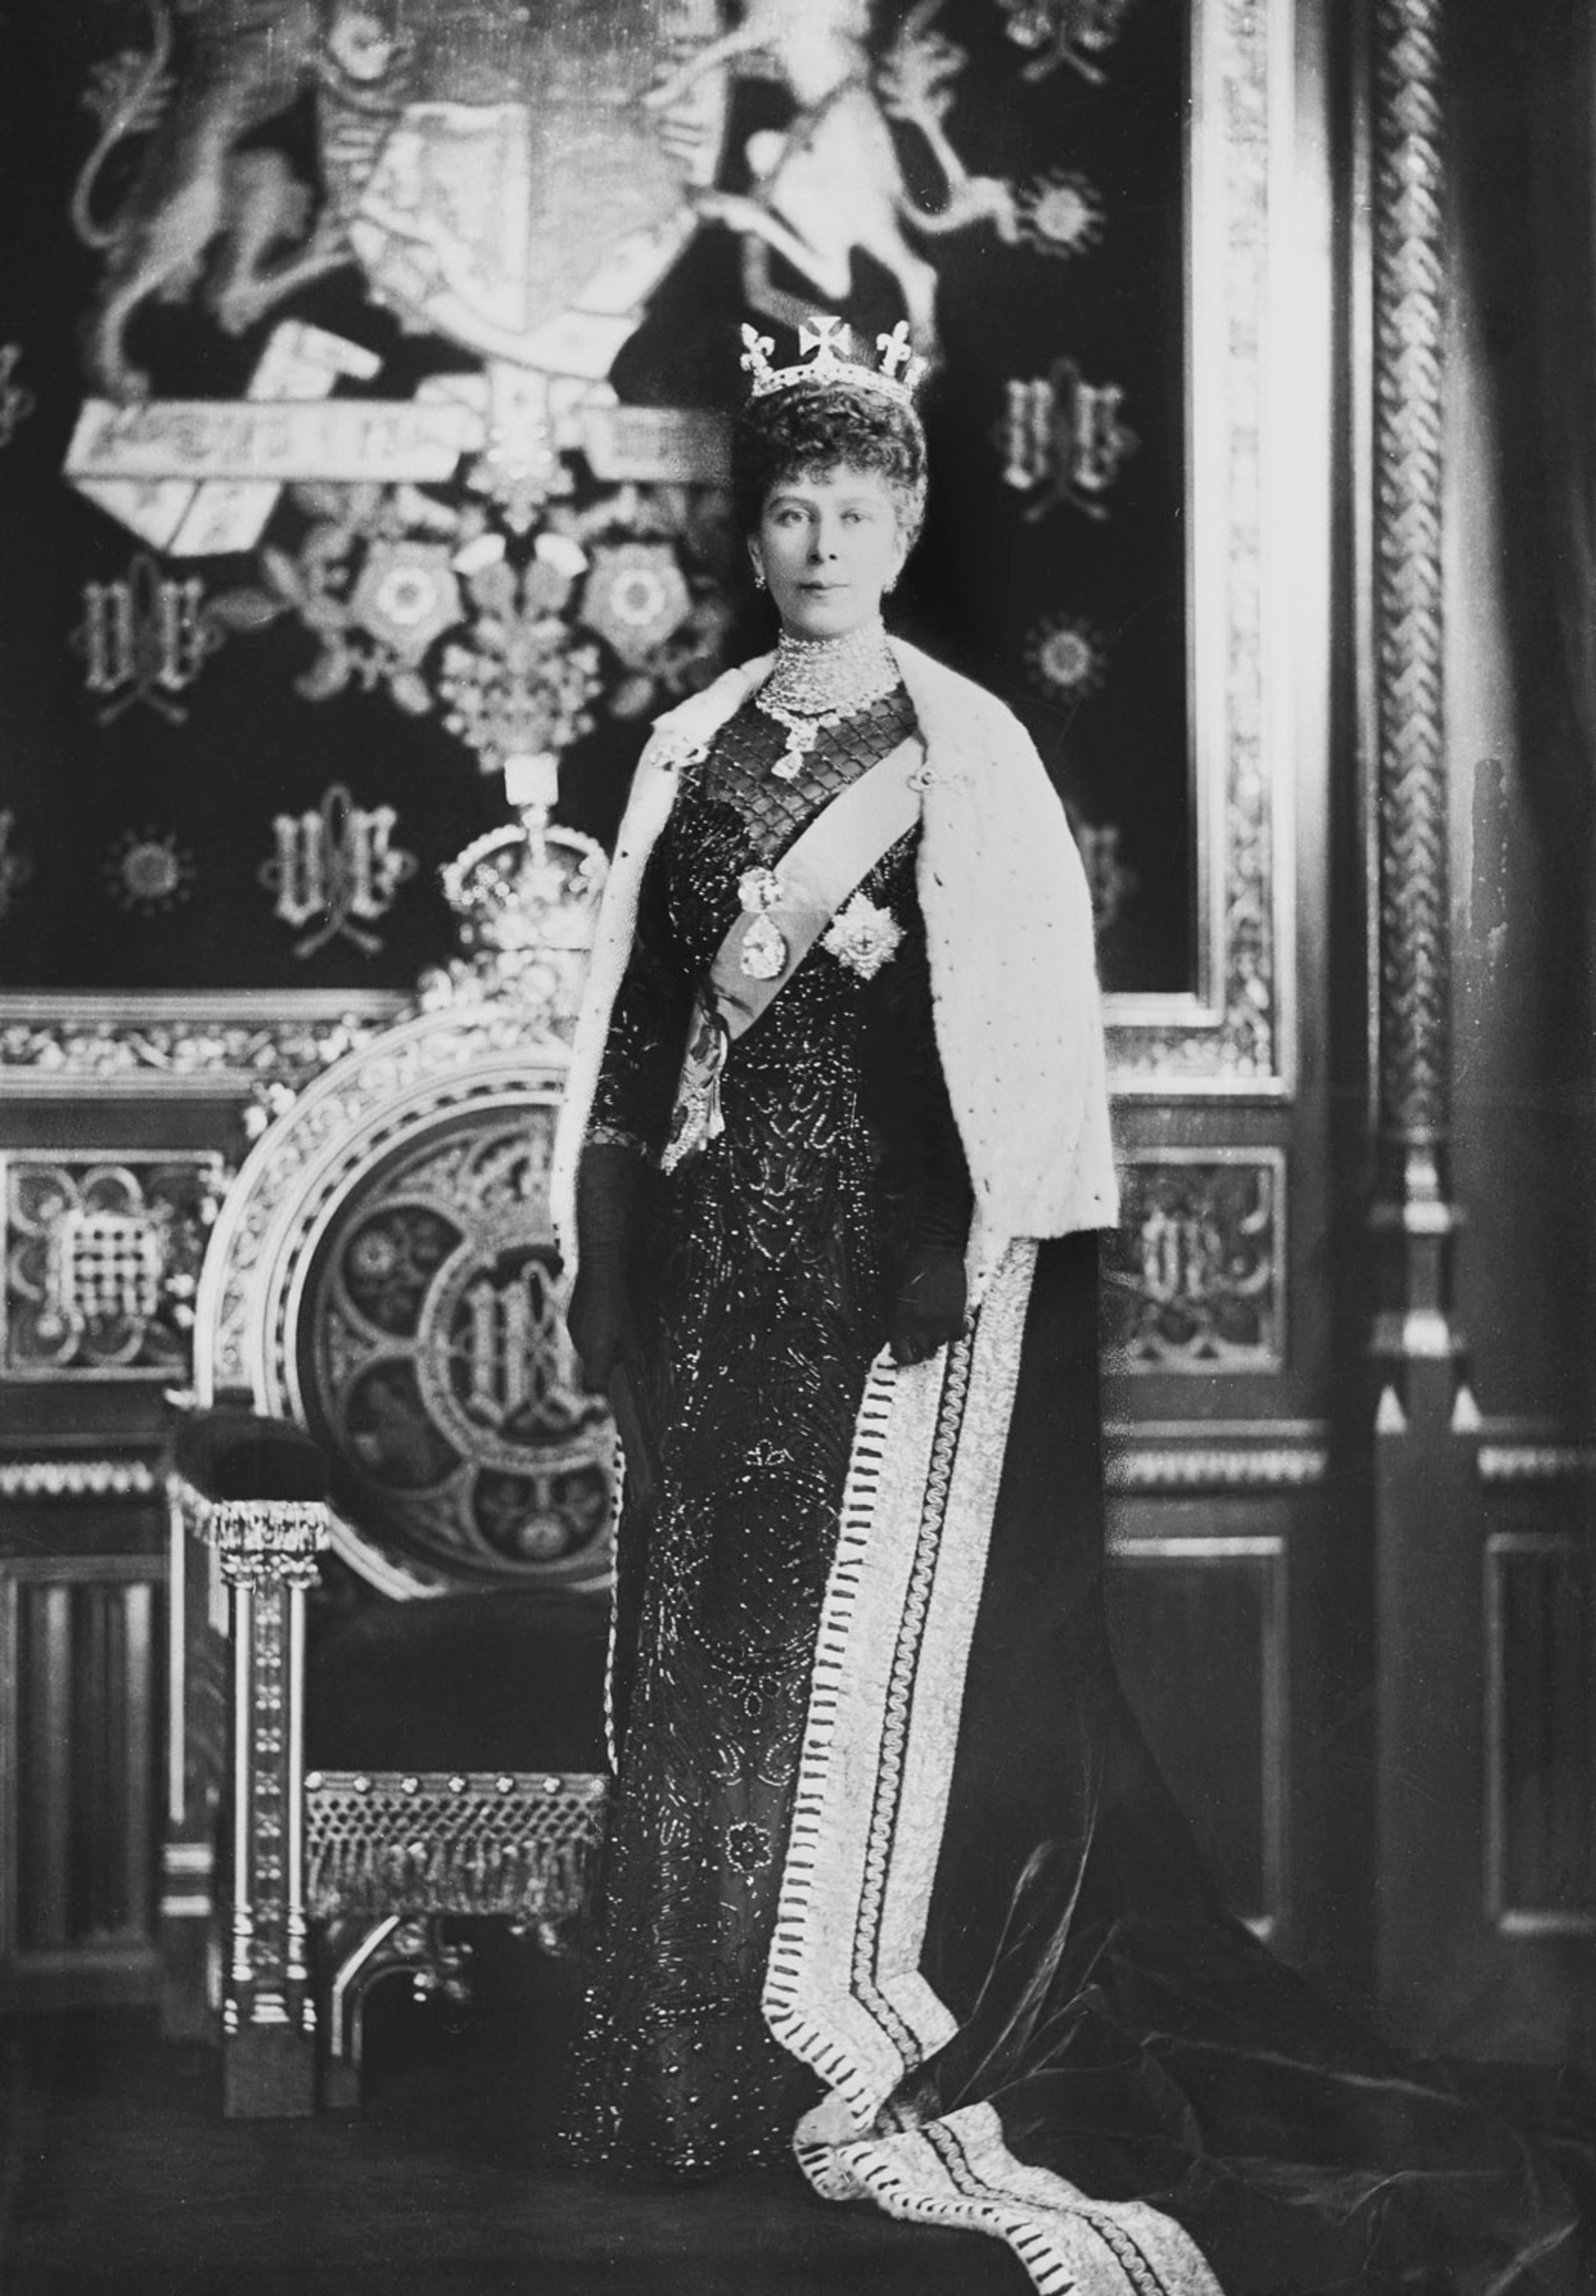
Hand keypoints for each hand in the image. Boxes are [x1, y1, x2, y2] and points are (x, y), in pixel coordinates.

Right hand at [565, 1254, 631, 1393]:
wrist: (599, 1271)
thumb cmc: (619, 1303)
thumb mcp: (632, 1331)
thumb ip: (631, 1355)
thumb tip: (635, 1371)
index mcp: (595, 1353)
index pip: (594, 1384)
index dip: (603, 1387)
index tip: (613, 1385)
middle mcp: (580, 1345)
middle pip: (592, 1365)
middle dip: (606, 1361)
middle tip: (623, 1347)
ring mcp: (573, 1330)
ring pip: (586, 1347)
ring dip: (599, 1344)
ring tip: (614, 1327)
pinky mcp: (569, 1317)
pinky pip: (581, 1332)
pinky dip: (591, 1330)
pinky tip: (603, 1314)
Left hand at [890, 1244, 967, 1367]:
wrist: (935, 1246)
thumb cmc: (912, 1263)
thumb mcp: (896, 1288)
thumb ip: (897, 1312)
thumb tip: (899, 1330)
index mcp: (901, 1317)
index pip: (901, 1352)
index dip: (904, 1355)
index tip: (908, 1351)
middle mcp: (919, 1323)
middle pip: (922, 1351)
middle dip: (923, 1345)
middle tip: (926, 1335)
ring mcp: (938, 1320)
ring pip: (941, 1342)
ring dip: (940, 1335)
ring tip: (939, 1320)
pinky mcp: (956, 1314)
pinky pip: (959, 1334)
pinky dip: (959, 1330)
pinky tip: (957, 1319)